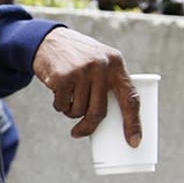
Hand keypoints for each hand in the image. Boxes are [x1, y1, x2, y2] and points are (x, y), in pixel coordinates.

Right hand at [31, 28, 140, 145]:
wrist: (49, 40)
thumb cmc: (79, 59)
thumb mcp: (100, 62)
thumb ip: (109, 82)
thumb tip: (115, 121)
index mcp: (116, 63)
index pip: (130, 98)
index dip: (133, 123)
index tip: (134, 142)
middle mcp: (101, 66)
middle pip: (99, 111)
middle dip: (89, 126)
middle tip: (79, 132)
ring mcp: (81, 71)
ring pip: (79, 111)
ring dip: (71, 112)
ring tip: (68, 96)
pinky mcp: (62, 77)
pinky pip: (62, 106)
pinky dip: (59, 105)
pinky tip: (57, 91)